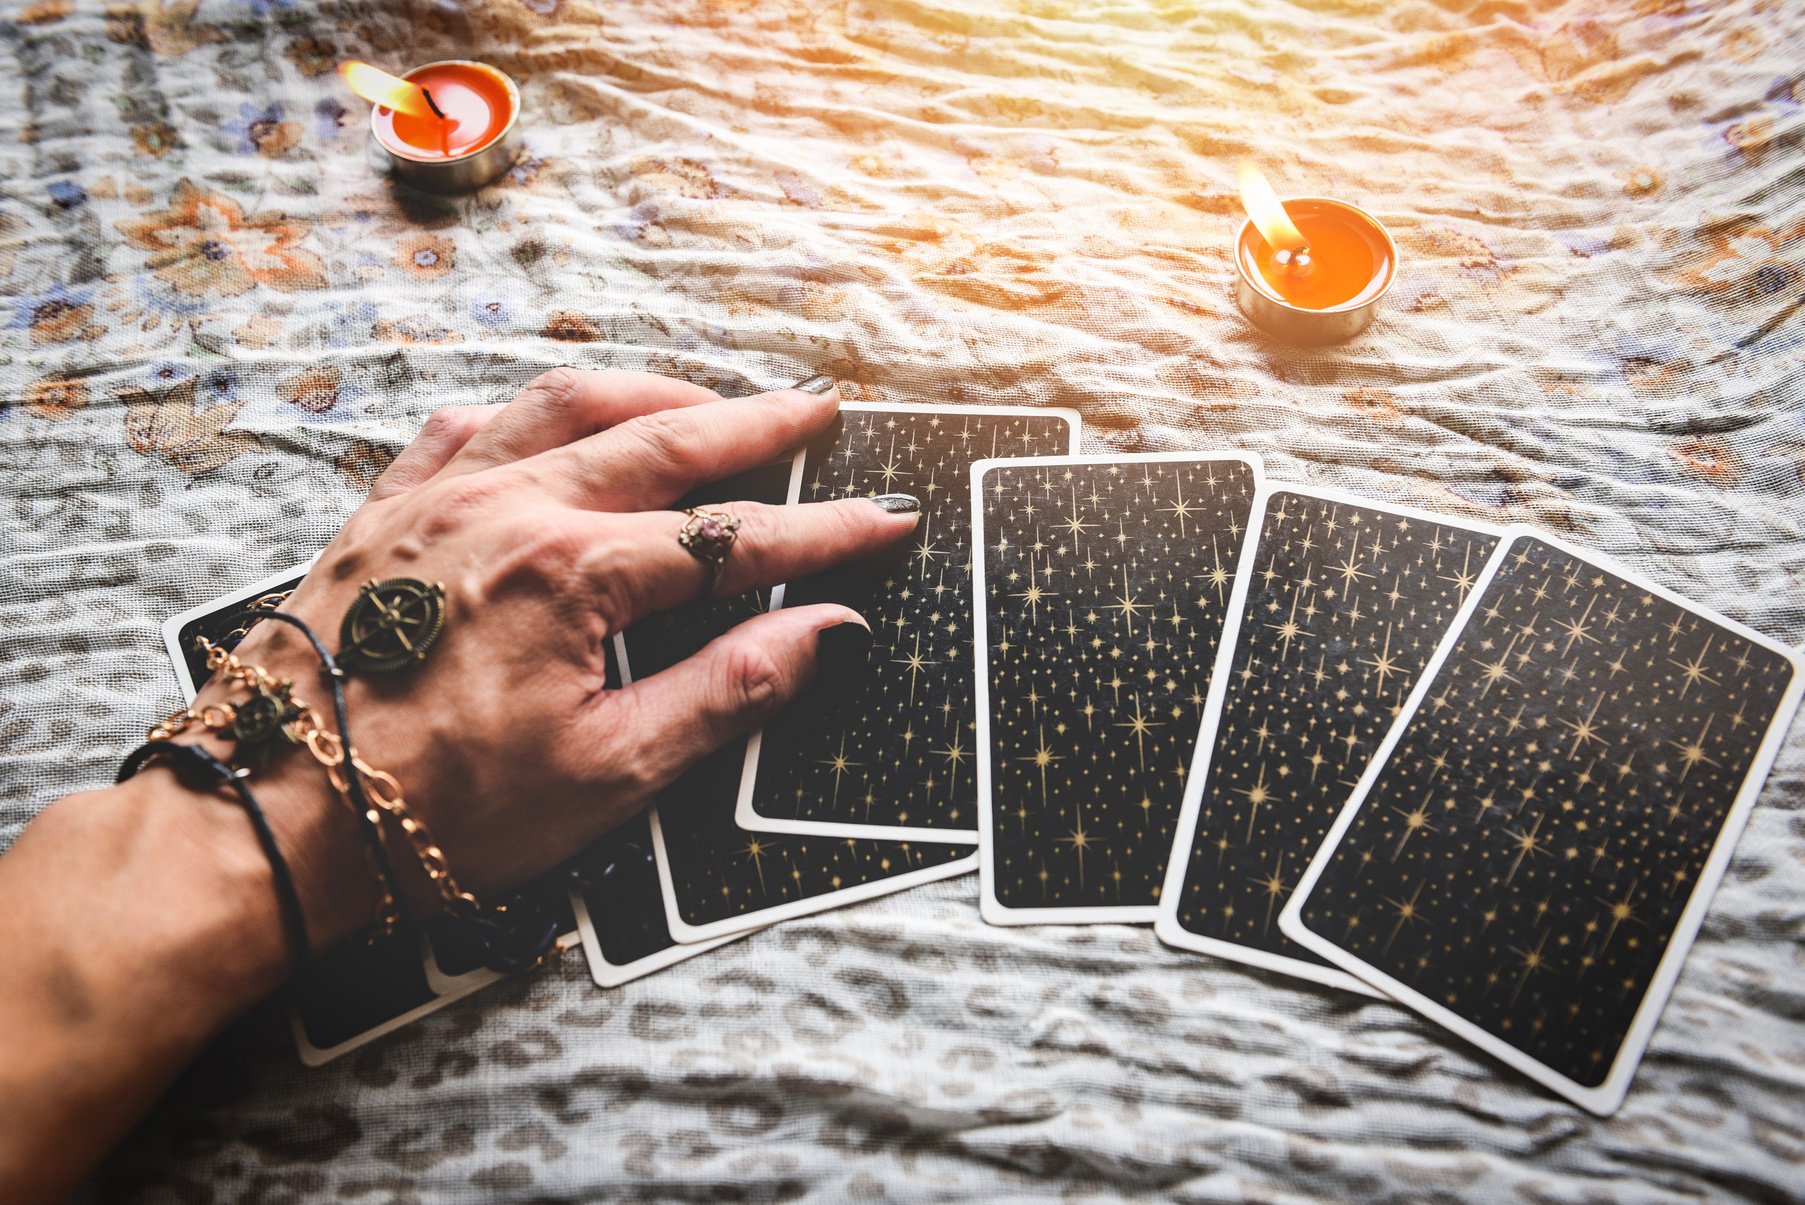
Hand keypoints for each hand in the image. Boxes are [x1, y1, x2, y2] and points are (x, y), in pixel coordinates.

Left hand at [195, 369, 918, 947]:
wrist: (276, 815)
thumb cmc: (436, 813)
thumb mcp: (610, 773)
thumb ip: (727, 690)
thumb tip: (824, 630)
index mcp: (574, 577)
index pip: (735, 536)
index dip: (823, 528)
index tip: (883, 518)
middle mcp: (510, 510)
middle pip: (664, 439)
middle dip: (755, 421)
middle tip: (818, 408)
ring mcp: (439, 498)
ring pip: (565, 404)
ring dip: (651, 392)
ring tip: (707, 398)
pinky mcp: (386, 511)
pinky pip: (466, 423)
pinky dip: (528, 409)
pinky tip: (553, 422)